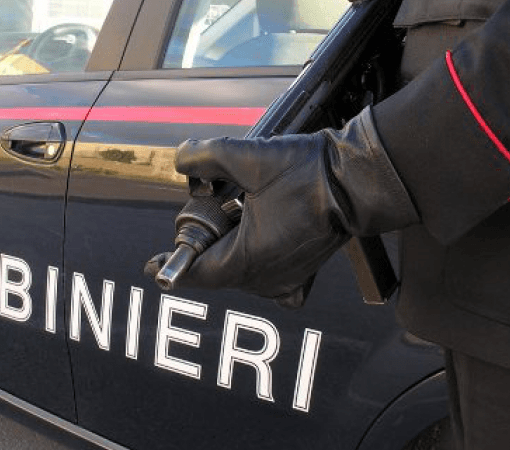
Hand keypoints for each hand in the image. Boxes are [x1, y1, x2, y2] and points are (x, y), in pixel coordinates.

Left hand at [145, 107, 417, 300]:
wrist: (358, 180)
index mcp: (249, 259)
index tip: (152, 264)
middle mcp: (268, 278)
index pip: (197, 273)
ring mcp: (287, 279)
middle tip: (209, 208)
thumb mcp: (247, 157)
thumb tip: (181, 158)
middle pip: (217, 269)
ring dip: (230, 246)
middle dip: (206, 241)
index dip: (171, 266)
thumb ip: (205, 156)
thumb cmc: (309, 173)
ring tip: (238, 211)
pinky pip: (269, 277)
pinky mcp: (303, 273)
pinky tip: (258, 234)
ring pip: (240, 271)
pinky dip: (256, 258)